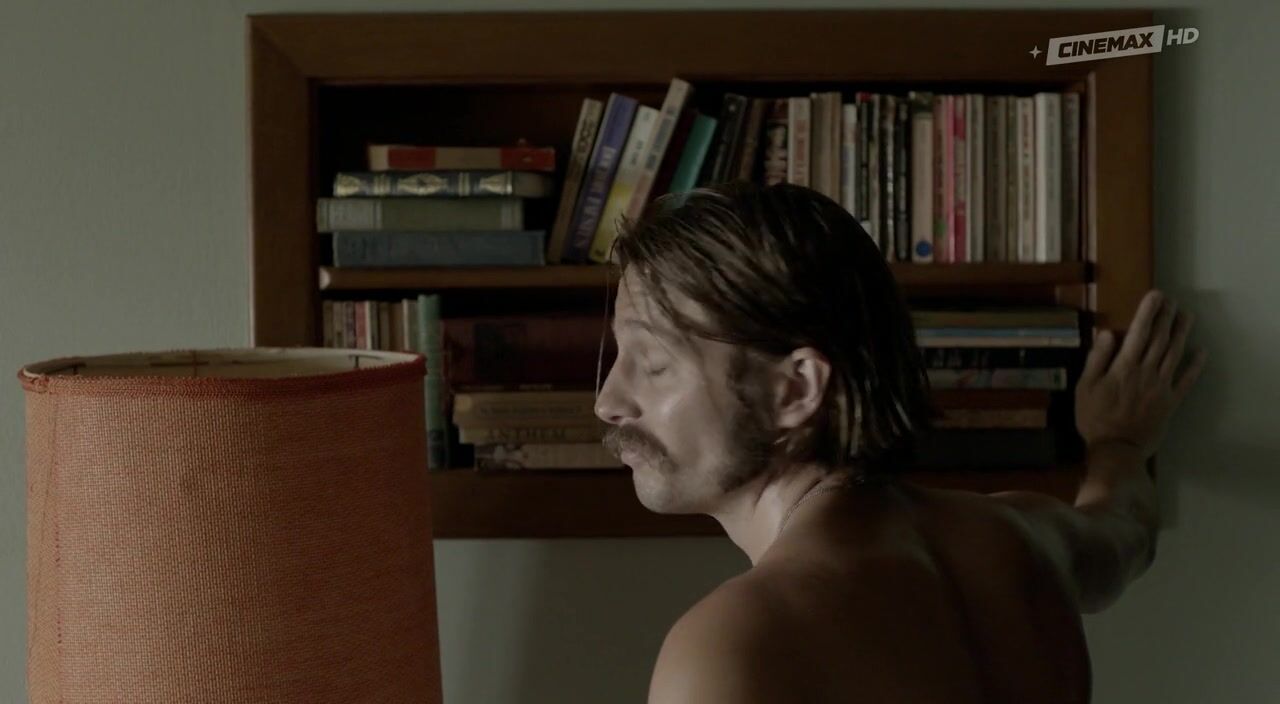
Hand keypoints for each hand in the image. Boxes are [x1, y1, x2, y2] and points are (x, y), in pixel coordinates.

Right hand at [1075, 290, 1208, 458]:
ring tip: (1187, 316)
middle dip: (1166, 317)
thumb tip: (1107, 333)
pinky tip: (1202, 352)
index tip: (1155, 295)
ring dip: (1182, 333)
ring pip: (1175, 354)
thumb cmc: (1094, 418)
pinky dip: (1195, 365)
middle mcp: (1146, 372)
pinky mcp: (1171, 401)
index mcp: (1124, 366)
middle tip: (1171, 300)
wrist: (1117, 449)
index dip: (1148, 312)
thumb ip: (1097, 359)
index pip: (1138, 333)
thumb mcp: (1084, 388)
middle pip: (1159, 339)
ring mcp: (1161, 386)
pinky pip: (1186, 380)